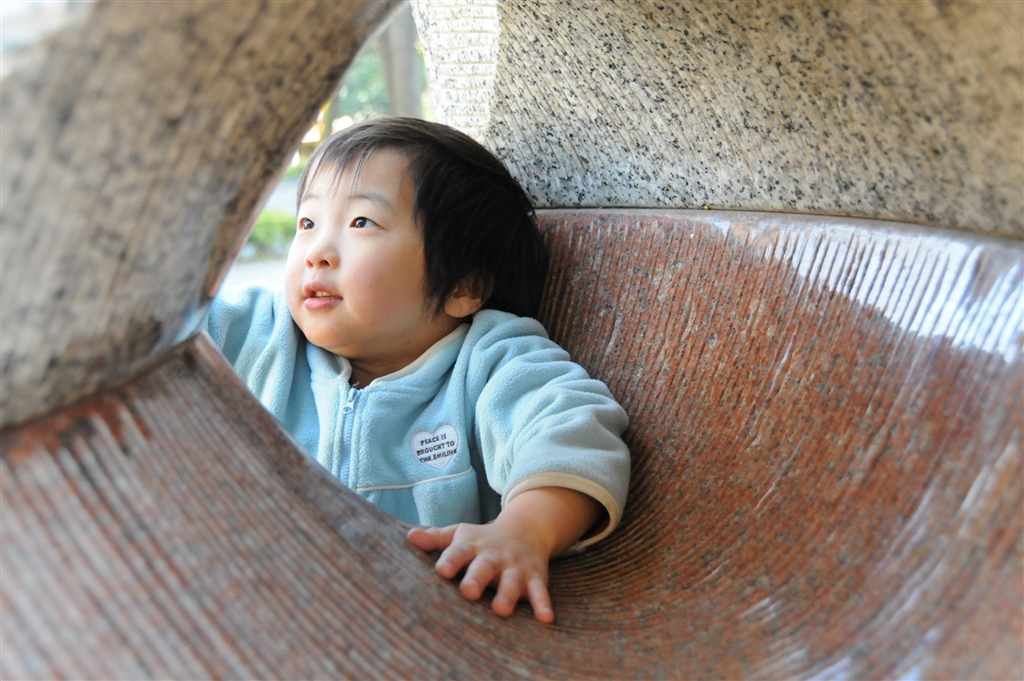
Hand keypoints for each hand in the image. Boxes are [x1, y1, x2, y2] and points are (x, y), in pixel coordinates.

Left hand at [406, 487, 600, 622]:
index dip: (450, 561)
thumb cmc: (481, 539)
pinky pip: (540, 591)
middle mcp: (493, 556)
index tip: (441, 570)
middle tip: (468, 592)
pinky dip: (543, 604)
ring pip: (511, 581)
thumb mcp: (459, 534)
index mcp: (471, 547)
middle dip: (477, 579)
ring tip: (501, 610)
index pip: (457, 552)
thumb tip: (410, 537)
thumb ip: (436, 539)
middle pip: (484, 567)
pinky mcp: (534, 577)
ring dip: (508, 594)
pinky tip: (545, 618)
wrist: (526, 528)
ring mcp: (515, 567)